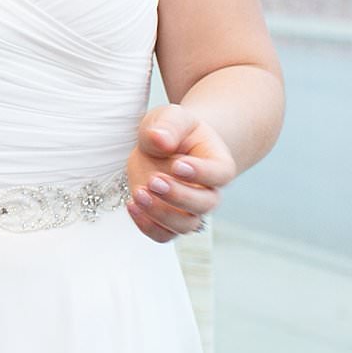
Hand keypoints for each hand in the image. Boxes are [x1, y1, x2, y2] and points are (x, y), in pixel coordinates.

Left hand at [125, 105, 235, 243]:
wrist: (164, 144)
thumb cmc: (172, 130)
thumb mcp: (170, 117)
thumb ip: (169, 125)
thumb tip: (161, 140)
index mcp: (217, 164)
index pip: (220, 174)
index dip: (201, 173)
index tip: (178, 164)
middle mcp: (208, 191)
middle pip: (204, 204)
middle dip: (178, 196)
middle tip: (154, 180)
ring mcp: (188, 209)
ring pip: (185, 226)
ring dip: (161, 214)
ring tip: (138, 194)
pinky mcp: (166, 219)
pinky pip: (163, 234)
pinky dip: (147, 226)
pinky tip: (132, 205)